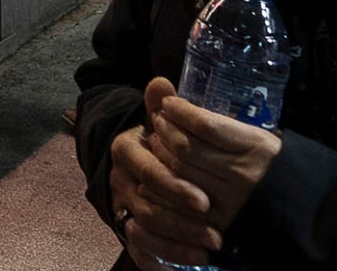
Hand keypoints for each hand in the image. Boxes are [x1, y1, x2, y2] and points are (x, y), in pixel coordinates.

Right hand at [110, 82, 220, 261]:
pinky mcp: (130, 229)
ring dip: (179, 239)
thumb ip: (162, 107)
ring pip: (144, 226)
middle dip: (181, 220)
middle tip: (216, 232)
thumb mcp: (161, 122)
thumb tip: (161, 83)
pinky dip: (168, 255)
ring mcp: (123, 205)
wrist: (140, 164)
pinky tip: (197, 259)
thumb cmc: (160, 143)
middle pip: (145, 203)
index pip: (143, 168)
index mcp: (126, 149)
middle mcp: (120, 178)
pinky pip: (142, 247)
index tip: (205, 201)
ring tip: (213, 246)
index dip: (171, 185)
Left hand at [151, 86, 281, 231]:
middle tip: (158, 119)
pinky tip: (160, 167)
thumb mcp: (254, 135)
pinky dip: (163, 180)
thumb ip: (217, 120)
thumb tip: (171, 97)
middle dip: (164, 129)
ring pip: (179, 170)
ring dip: (160, 151)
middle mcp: (243, 174)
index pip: (204, 124)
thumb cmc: (270, 164)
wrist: (299, 208)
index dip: (180, 110)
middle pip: (185, 147)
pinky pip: (179, 198)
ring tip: (157, 139)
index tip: (169, 102)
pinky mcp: (219, 221)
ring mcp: (230, 200)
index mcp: (255, 147)